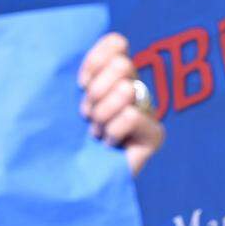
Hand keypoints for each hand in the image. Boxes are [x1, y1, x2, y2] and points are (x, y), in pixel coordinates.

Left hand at [78, 33, 164, 175]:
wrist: (76, 182)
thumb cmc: (68, 141)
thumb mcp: (68, 102)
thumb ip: (84, 75)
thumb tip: (108, 45)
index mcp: (116, 75)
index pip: (116, 43)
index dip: (95, 62)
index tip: (81, 85)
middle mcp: (137, 88)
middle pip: (122, 65)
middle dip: (96, 94)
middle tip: (89, 117)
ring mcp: (149, 110)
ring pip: (125, 91)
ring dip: (102, 117)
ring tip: (98, 133)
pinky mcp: (156, 135)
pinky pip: (131, 116)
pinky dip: (113, 131)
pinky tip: (110, 144)